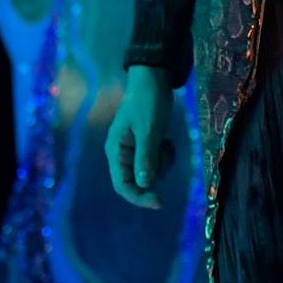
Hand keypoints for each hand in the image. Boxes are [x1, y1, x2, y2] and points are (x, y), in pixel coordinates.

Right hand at [106, 65, 175, 208]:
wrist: (152, 81)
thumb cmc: (148, 104)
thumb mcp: (149, 131)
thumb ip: (146, 158)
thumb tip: (145, 186)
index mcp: (116, 150)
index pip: (122, 185)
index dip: (139, 197)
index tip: (161, 202)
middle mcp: (121, 153)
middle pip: (136, 181)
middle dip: (155, 173)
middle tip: (165, 153)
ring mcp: (132, 149)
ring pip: (148, 172)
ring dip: (161, 163)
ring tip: (166, 142)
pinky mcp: (143, 145)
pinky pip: (154, 162)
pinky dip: (163, 155)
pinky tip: (166, 140)